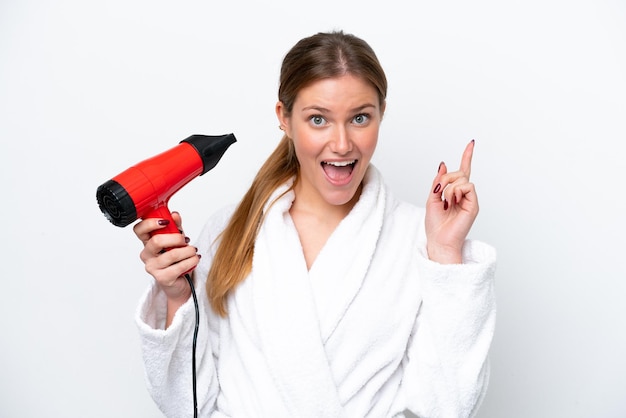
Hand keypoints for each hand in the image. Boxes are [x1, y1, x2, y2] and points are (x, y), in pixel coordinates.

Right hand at [133, 211, 199, 303]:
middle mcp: (147, 255)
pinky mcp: (162, 278)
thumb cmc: (176, 259)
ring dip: (187, 251)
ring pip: (172, 254)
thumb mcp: (176, 239)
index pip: (139, 230)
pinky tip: (195, 259)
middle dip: (176, 238)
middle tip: (185, 240)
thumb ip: (175, 227)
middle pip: (156, 241)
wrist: (179, 282)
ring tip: (193, 251)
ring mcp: (153, 267)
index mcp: (147, 243)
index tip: (165, 221)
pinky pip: (179, 267)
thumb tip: (175, 215)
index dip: (150, 223)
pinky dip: (191, 261)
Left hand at [425, 140, 478, 263]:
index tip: (471, 143)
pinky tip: (452, 201)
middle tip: (439, 193)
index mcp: (454, 192)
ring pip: (462, 178)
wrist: (439, 241)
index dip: (467, 157)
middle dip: (445, 178)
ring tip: (446, 201)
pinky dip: (456, 191)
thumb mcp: (431, 199)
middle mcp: (464, 194)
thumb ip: (438, 182)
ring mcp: (470, 199)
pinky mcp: (473, 204)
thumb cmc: (435, 225)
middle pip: (458, 173)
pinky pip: (467, 186)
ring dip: (449, 187)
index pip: (462, 171)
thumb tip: (443, 165)